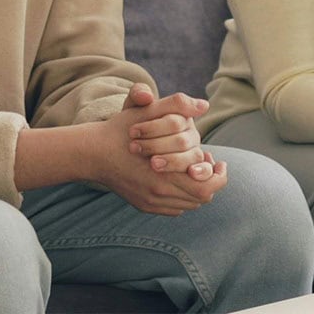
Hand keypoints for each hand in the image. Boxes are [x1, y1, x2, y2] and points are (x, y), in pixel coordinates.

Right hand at [89, 91, 226, 215]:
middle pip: (200, 198)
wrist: (93, 153)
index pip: (206, 187)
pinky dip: (182, 197)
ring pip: (188, 205)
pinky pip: (174, 209)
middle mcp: (159, 193)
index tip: (220, 162)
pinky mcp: (144, 206)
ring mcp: (150, 202)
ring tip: (197, 170)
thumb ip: (176, 104)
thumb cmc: (121, 129)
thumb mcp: (147, 111)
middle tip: (212, 165)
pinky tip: (179, 179)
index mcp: (164, 173)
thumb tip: (203, 104)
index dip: (218, 176)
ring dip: (197, 189)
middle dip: (210, 181)